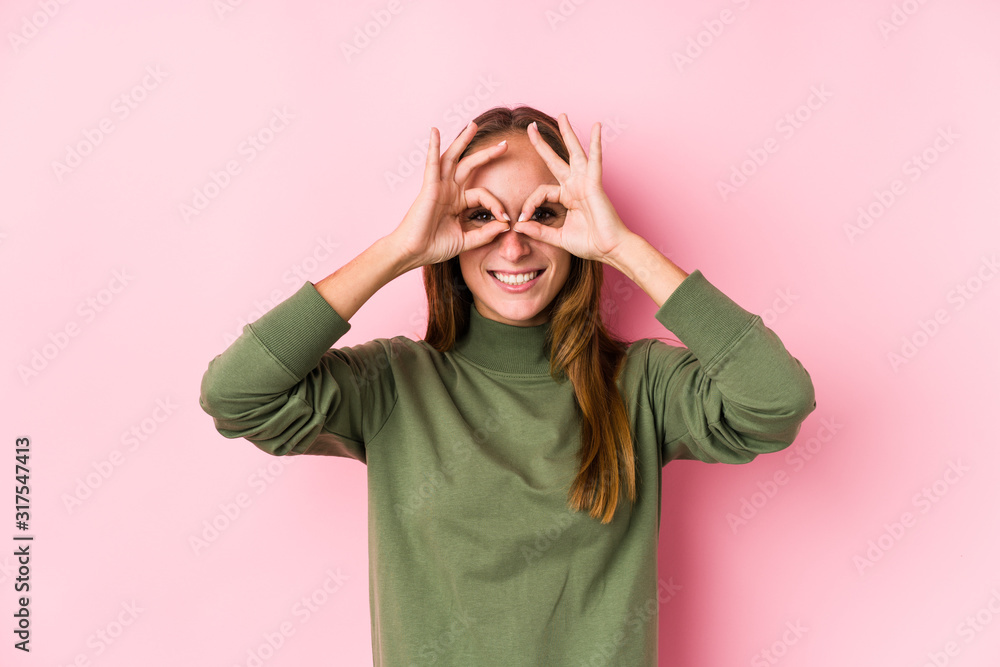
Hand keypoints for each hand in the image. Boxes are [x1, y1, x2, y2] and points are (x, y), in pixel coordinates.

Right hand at [388, 122, 511, 269]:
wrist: (413, 253)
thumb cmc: (434, 247)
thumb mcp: (465, 240)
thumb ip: (485, 234)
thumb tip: (506, 225)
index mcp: (457, 202)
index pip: (483, 194)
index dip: (496, 205)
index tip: (506, 219)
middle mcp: (449, 191)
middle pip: (470, 165)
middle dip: (487, 154)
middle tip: (505, 144)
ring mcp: (439, 187)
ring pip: (453, 158)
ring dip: (463, 141)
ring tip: (473, 125)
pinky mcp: (429, 187)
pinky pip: (432, 164)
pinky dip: (433, 147)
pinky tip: (435, 132)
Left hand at [513, 113, 633, 262]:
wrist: (610, 249)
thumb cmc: (590, 243)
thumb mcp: (558, 237)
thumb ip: (539, 230)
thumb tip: (518, 226)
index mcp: (567, 197)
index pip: (541, 191)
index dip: (529, 203)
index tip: (522, 219)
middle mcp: (576, 186)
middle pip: (556, 160)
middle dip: (543, 144)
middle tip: (531, 127)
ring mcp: (586, 182)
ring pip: (574, 153)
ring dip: (568, 133)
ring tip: (562, 115)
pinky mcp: (595, 184)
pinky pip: (595, 160)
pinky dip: (596, 143)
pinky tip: (596, 127)